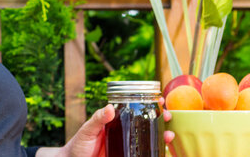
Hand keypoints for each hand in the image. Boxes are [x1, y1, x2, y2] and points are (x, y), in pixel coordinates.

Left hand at [38, 99, 173, 156]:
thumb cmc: (79, 144)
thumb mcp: (88, 129)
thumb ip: (98, 118)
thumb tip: (109, 107)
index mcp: (116, 121)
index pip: (135, 109)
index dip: (148, 104)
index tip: (160, 99)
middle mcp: (125, 132)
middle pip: (147, 123)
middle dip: (161, 119)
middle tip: (169, 116)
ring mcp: (127, 146)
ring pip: (149, 139)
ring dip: (161, 135)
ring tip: (169, 134)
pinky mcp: (128, 156)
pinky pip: (144, 153)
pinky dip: (155, 151)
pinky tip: (163, 149)